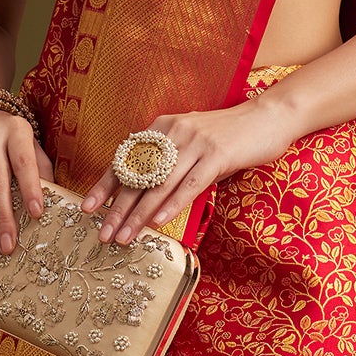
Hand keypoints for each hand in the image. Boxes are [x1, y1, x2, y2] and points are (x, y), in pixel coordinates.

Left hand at [80, 99, 300, 243]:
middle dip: (117, 209)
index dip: (106, 186)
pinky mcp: (218, 155)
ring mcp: (196, 143)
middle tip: (103, 234)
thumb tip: (146, 193)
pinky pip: (190, 185)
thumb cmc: (230, 136)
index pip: (127, 160)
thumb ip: (170, 161)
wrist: (267, 118)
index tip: (88, 208)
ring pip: (160, 185)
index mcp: (163, 128)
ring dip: (139, 214)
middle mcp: (174, 133)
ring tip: (125, 237)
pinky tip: (159, 223)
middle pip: (139, 176)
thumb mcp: (193, 143)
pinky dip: (173, 205)